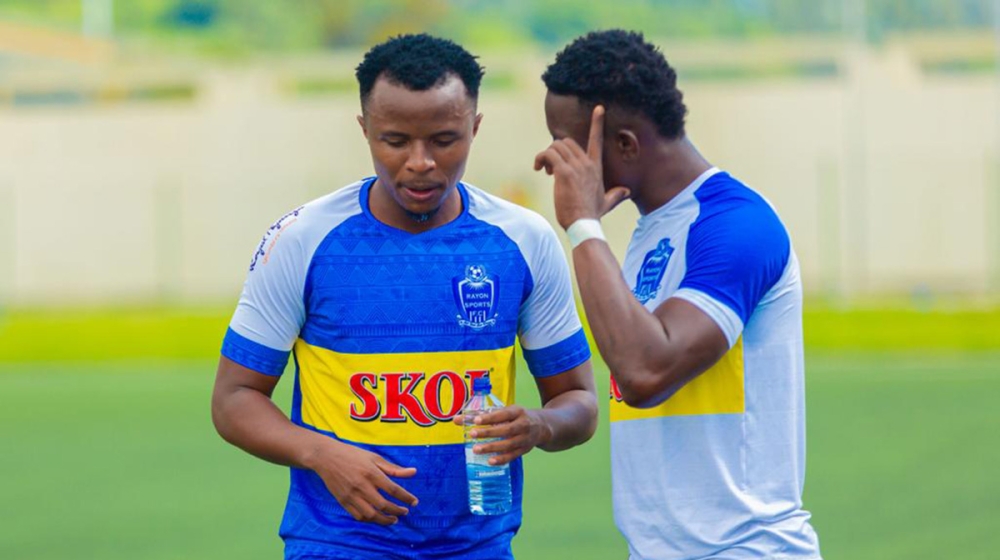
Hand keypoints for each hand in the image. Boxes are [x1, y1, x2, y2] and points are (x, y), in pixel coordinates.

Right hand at [306, 440, 417, 525]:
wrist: (326, 457)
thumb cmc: (352, 455)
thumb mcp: (374, 457)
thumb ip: (394, 468)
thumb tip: (414, 472)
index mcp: (371, 473)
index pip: (393, 489)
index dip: (406, 497)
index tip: (414, 502)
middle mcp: (361, 486)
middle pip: (383, 505)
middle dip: (397, 511)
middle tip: (404, 512)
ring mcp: (351, 495)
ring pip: (370, 515)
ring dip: (384, 520)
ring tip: (393, 519)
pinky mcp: (343, 501)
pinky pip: (358, 516)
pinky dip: (369, 519)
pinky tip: (376, 517)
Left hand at [457, 405, 551, 465]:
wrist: (542, 427)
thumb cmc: (517, 417)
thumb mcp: (506, 411)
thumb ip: (482, 415)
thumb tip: (457, 419)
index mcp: (518, 412)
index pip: (503, 414)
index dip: (490, 417)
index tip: (476, 419)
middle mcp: (523, 425)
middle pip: (505, 430)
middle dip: (489, 432)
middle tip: (472, 434)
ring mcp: (525, 439)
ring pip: (508, 444)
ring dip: (492, 447)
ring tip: (476, 449)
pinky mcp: (524, 450)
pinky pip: (512, 456)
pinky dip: (501, 459)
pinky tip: (489, 461)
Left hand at [534, 105, 630, 229]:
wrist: (583, 223)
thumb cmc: (592, 214)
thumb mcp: (607, 202)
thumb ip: (616, 194)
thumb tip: (627, 191)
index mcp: (596, 167)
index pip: (597, 139)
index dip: (598, 122)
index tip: (599, 108)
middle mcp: (586, 163)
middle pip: (566, 142)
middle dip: (555, 151)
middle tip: (550, 168)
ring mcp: (575, 167)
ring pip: (556, 146)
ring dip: (546, 155)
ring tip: (544, 170)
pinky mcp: (563, 173)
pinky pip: (548, 154)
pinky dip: (540, 158)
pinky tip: (539, 169)